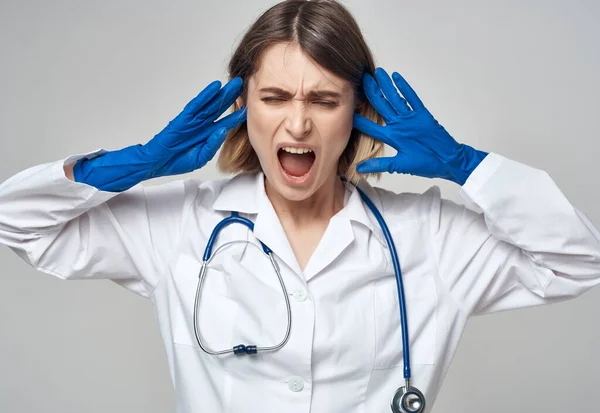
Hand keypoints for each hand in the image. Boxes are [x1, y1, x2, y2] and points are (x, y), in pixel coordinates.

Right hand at [143, 78, 246, 177]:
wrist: (158, 163)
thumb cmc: (178, 161)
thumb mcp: (200, 157)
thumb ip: (212, 145)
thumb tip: (223, 130)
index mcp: (209, 135)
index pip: (227, 122)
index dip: (238, 115)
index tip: (250, 107)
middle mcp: (203, 125)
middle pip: (220, 108)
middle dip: (232, 97)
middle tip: (244, 85)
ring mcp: (194, 120)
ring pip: (211, 103)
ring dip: (222, 93)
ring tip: (234, 83)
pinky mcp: (184, 118)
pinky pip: (197, 105)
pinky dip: (206, 96)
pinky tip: (215, 87)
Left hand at [352, 68, 486, 184]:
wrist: (447, 161)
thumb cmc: (426, 163)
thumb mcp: (399, 165)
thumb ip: (379, 164)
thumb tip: (359, 168)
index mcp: (392, 137)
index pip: (372, 126)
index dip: (360, 118)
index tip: (348, 109)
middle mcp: (399, 125)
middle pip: (382, 106)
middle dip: (372, 93)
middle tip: (361, 79)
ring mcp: (410, 119)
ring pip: (395, 99)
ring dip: (386, 86)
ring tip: (377, 73)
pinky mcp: (423, 115)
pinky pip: (412, 99)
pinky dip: (405, 89)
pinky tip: (396, 78)